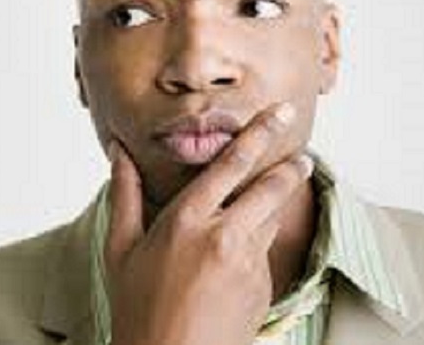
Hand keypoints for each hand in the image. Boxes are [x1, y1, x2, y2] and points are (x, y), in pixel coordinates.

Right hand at [105, 102, 313, 344]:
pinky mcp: (263, 287)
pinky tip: (230, 265)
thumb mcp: (121, 249)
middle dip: (291, 167)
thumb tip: (119, 154)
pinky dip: (254, 249)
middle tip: (303, 154)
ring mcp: (248, 263)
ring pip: (271, 220)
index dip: (259, 134)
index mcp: (186, 220)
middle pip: (270, 188)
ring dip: (271, 208)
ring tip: (259, 210)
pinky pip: (265, 256)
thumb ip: (125, 194)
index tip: (279, 115)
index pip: (231, 164)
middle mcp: (223, 236)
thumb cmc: (137, 308)